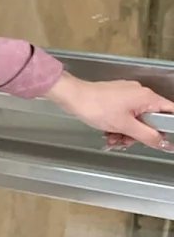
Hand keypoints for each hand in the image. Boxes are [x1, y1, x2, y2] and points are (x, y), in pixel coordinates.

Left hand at [46, 73, 173, 150]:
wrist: (73, 97)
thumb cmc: (97, 107)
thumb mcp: (125, 126)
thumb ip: (148, 136)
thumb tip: (165, 143)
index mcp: (147, 97)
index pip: (170, 111)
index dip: (168, 127)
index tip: (160, 139)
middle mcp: (140, 94)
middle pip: (151, 119)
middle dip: (139, 134)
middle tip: (126, 141)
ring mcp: (128, 95)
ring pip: (136, 120)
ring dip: (126, 132)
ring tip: (112, 138)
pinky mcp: (117, 99)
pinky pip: (125, 116)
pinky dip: (118, 126)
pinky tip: (108, 133)